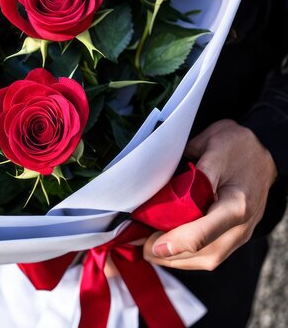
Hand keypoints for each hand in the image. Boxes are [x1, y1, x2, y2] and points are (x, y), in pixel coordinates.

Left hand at [143, 119, 276, 270]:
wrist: (264, 151)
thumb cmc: (237, 145)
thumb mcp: (211, 146)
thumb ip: (189, 168)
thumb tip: (160, 182)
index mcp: (236, 203)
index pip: (204, 232)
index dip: (175, 242)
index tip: (152, 245)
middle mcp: (241, 225)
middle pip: (205, 254)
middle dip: (170, 256)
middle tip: (140, 247)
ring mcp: (241, 233)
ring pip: (209, 259)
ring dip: (177, 260)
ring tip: (148, 250)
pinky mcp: (236, 234)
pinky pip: (213, 254)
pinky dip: (188, 256)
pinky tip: (168, 249)